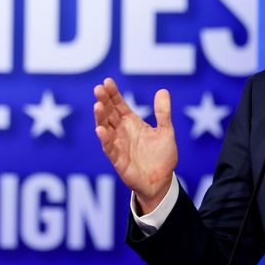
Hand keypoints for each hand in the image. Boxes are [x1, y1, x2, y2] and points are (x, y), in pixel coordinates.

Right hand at [93, 77, 177, 212]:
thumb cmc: (161, 156)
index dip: (112, 93)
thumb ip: (163, 113)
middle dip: (103, 101)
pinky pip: (108, 148)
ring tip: (97, 105)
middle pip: (109, 113)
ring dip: (100, 117)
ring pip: (105, 128)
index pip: (118, 104)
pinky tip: (101, 129)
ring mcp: (117, 145)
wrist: (161, 182)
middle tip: (98, 89)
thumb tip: (162, 90)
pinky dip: (104, 139)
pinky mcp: (117, 159)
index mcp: (131, 122)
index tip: (107, 82)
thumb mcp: (166, 131)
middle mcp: (121, 131)